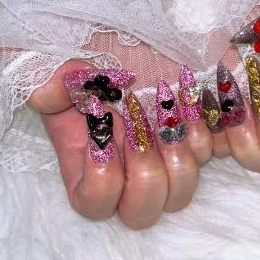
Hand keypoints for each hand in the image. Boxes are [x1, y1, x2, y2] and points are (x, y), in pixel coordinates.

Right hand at [28, 63, 201, 229]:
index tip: (105, 128)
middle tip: (138, 122)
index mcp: (91, 167)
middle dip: (144, 169)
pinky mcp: (194, 143)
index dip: (102, 176)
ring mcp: (165, 164)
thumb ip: (51, 85)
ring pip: (181, 191)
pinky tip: (186, 92)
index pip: (95, 205)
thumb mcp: (69, 72)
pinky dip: (198, 125)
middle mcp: (129, 175)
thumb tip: (51, 93)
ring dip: (175, 150)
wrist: (138, 46)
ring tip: (166, 106)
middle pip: (142, 213)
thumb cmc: (99, 63)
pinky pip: (208, 153)